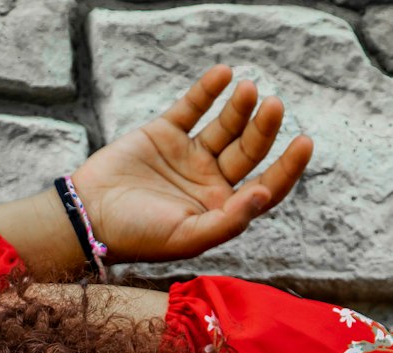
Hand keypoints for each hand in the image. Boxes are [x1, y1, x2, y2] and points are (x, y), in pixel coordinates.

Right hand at [71, 65, 312, 264]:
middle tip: (274, 105)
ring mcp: (188, 156)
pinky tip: (222, 75)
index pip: (265, 187)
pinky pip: (193, 107)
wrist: (88, 215)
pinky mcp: (165, 132)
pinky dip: (208, 90)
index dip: (288, 168)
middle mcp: (209, 183)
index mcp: (220, 211)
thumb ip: (227, 222)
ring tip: (248, 89)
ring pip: (225, 126)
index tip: (304, 142)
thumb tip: (265, 195)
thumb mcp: (186, 238)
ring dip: (240, 107)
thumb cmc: (137, 236)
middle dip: (264, 129)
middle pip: (249, 151)